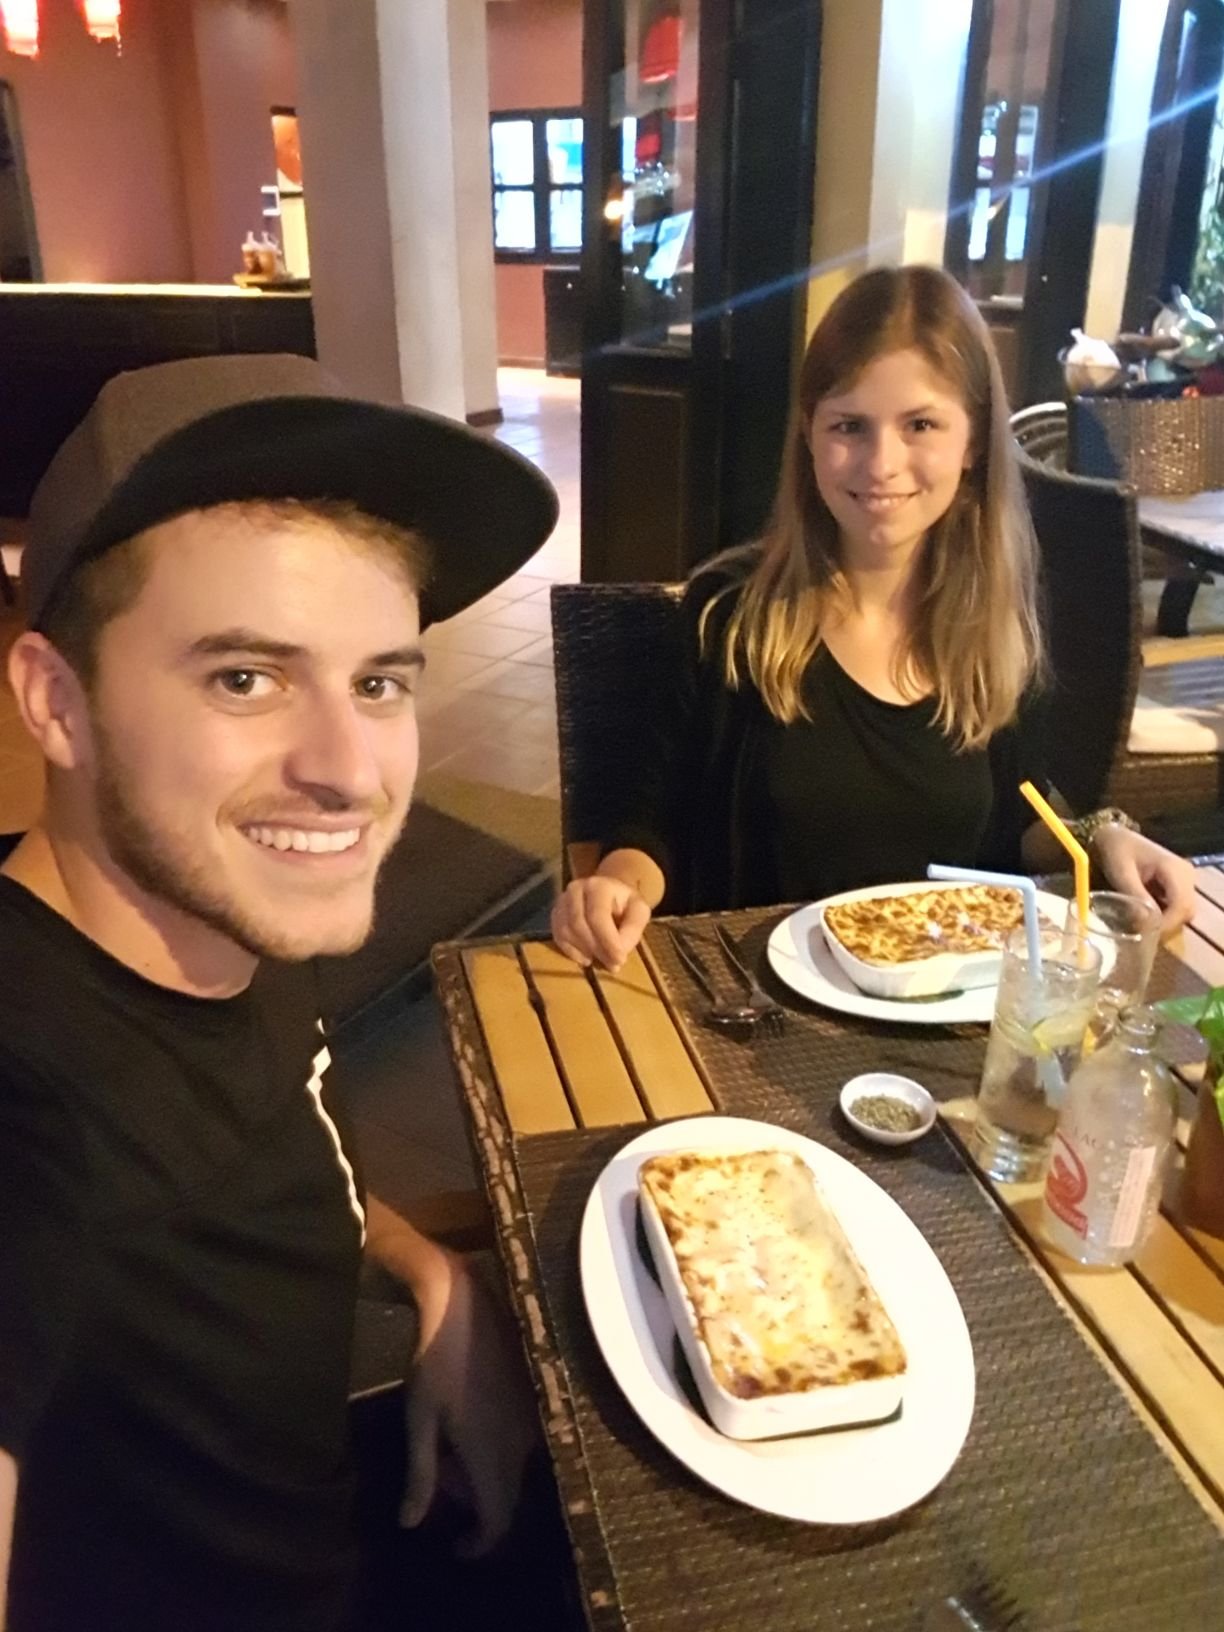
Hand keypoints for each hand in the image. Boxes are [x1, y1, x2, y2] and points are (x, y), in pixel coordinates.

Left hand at [400, 1251, 538, 1556]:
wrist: (463, 1305)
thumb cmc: (434, 1362)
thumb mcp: (419, 1420)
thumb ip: (420, 1475)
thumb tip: (411, 1523)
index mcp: (490, 1453)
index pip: (498, 1520)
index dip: (481, 1544)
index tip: (458, 1549)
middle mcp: (519, 1443)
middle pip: (507, 1498)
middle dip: (475, 1504)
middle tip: (442, 1481)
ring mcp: (531, 1420)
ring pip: (514, 1471)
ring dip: (485, 1475)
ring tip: (451, 1448)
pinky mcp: (534, 1399)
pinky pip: (520, 1444)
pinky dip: (496, 1451)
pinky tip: (470, 1426)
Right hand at [550, 874, 651, 969]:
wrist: (610, 893)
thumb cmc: (625, 904)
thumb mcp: (639, 912)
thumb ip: (632, 930)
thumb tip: (618, 953)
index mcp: (598, 886)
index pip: (597, 915)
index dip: (607, 941)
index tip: (620, 959)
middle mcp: (575, 890)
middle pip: (579, 925)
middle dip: (597, 949)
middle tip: (613, 964)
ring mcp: (561, 902)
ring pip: (566, 932)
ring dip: (584, 951)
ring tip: (602, 960)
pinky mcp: (555, 915)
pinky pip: (558, 937)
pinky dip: (572, 952)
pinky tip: (586, 957)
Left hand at [1092, 824, 1196, 934]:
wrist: (1117, 837)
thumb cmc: (1117, 851)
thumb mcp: (1121, 874)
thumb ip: (1135, 897)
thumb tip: (1145, 925)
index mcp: (1174, 868)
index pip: (1181, 904)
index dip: (1167, 923)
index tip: (1147, 933)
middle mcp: (1187, 874)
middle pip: (1187, 910)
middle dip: (1167, 925)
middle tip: (1144, 933)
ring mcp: (1185, 879)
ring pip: (1184, 911)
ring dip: (1166, 921)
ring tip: (1144, 924)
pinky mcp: (1179, 884)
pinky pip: (1178, 906)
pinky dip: (1165, 915)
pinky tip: (1147, 915)